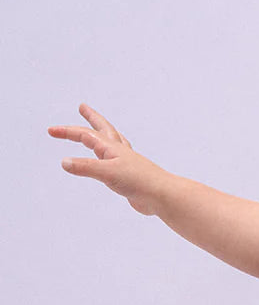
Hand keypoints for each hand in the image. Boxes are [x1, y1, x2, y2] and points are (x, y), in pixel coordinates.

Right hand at [48, 103, 168, 216]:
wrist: (162, 196)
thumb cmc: (140, 181)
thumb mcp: (107, 173)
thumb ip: (86, 167)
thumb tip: (64, 162)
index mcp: (112, 147)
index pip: (85, 135)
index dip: (67, 132)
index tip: (51, 131)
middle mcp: (119, 151)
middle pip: (103, 129)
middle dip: (91, 118)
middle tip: (83, 107)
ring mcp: (126, 163)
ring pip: (112, 142)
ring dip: (102, 134)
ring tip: (97, 131)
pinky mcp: (129, 176)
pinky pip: (115, 161)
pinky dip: (108, 157)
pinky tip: (109, 162)